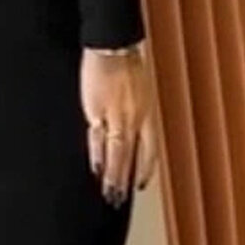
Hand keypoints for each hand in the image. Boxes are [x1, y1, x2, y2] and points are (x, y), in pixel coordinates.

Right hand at [80, 46, 158, 205]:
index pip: (149, 150)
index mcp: (147, 114)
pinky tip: (96, 169)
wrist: (112, 47)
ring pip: (116, 153)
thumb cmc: (126, 64)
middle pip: (131, 156)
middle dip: (125, 179)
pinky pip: (98, 140)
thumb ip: (136, 112)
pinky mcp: (98, 112)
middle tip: (120, 198)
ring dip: (113, 175)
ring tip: (109, 192)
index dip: (144, 169)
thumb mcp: (139, 92)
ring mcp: (117, 117)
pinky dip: (97, 156)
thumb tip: (130, 129)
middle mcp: (135, 119)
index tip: (140, 184)